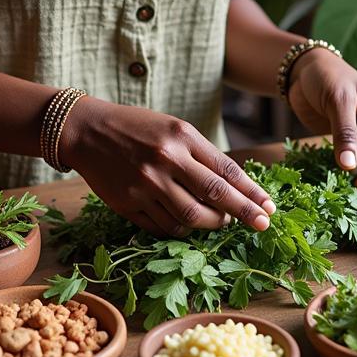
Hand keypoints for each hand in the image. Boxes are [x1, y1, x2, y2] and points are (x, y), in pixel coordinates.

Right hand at [58, 98, 275, 237]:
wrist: (87, 131)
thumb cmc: (137, 127)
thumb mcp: (173, 128)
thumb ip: (200, 155)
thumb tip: (234, 187)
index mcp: (181, 136)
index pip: (226, 170)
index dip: (251, 191)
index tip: (269, 206)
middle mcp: (166, 160)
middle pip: (215, 196)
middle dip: (244, 213)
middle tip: (262, 224)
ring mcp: (146, 184)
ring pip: (190, 217)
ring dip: (212, 224)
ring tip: (221, 222)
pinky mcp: (128, 203)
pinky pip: (163, 226)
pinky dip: (181, 229)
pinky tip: (189, 224)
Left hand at [286, 50, 356, 187]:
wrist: (301, 68)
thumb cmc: (325, 75)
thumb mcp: (337, 101)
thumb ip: (345, 133)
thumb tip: (350, 165)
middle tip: (353, 186)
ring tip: (343, 182)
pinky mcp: (345, 136)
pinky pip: (351, 156)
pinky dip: (346, 165)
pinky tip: (336, 173)